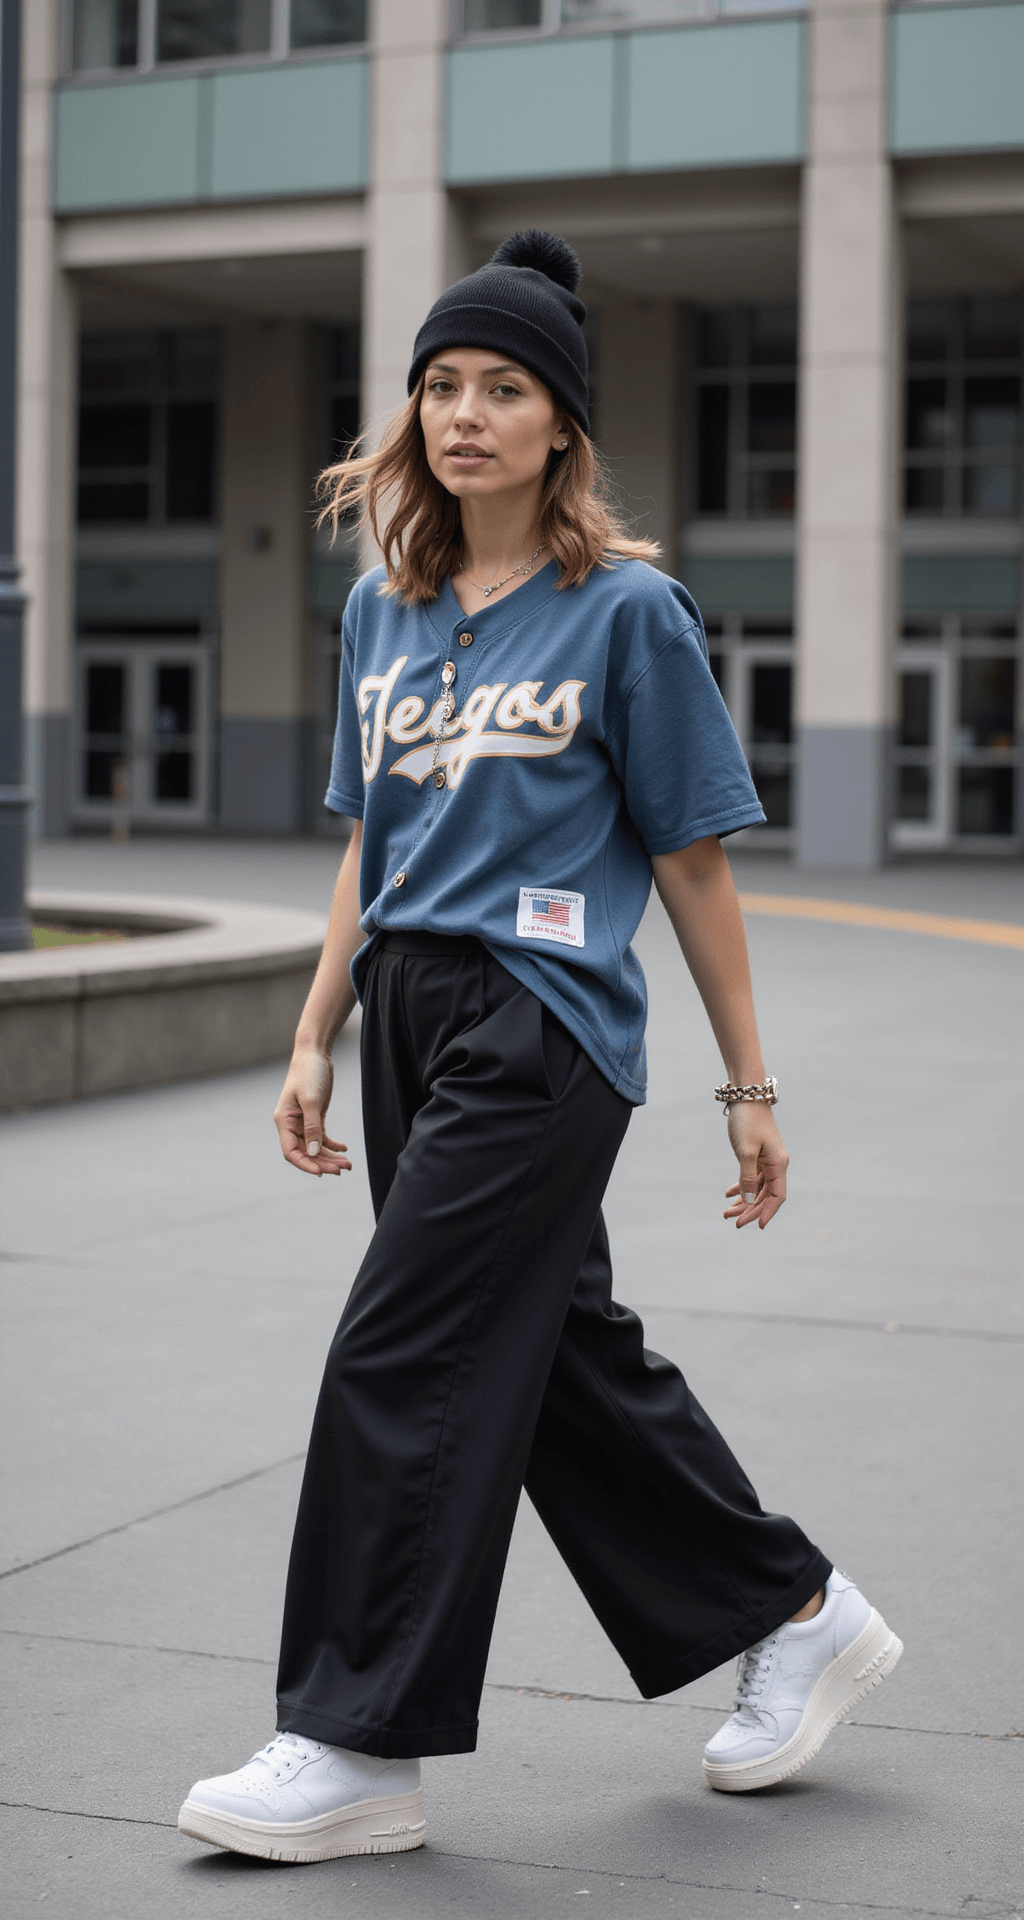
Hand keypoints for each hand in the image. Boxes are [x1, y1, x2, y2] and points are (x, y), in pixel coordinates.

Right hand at [273, 1044, 351, 1177]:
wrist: (315, 1054)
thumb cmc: (309, 1073)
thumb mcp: (311, 1101)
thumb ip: (312, 1127)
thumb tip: (312, 1152)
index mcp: (283, 1121)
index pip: (291, 1152)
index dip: (305, 1164)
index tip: (322, 1172)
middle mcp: (291, 1124)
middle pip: (305, 1152)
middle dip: (323, 1162)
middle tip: (342, 1170)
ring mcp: (303, 1121)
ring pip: (314, 1146)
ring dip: (330, 1156)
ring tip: (348, 1164)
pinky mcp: (315, 1116)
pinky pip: (321, 1137)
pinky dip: (332, 1145)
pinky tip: (344, 1149)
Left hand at [723, 1101, 787, 1229]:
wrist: (747, 1097)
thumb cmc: (748, 1121)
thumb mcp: (745, 1150)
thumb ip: (747, 1176)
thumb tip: (748, 1200)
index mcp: (778, 1164)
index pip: (777, 1196)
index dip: (768, 1212)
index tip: (758, 1226)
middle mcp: (775, 1164)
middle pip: (765, 1195)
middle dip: (750, 1210)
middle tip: (733, 1222)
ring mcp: (766, 1160)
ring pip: (757, 1188)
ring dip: (743, 1201)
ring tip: (726, 1213)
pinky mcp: (757, 1155)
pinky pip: (751, 1178)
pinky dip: (741, 1187)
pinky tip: (728, 1194)